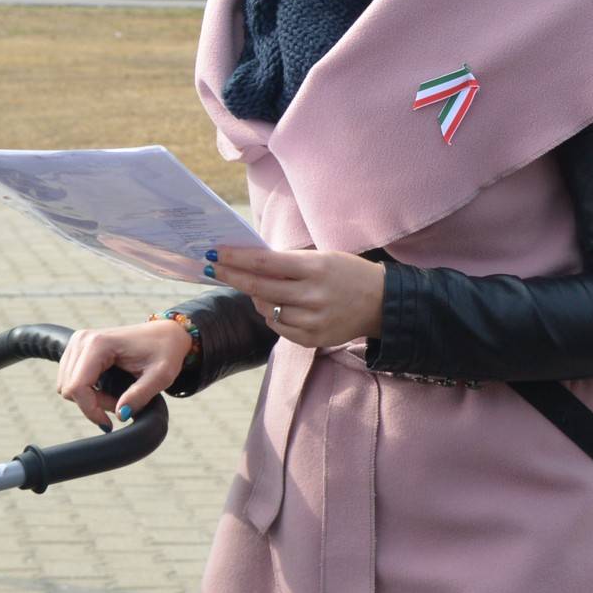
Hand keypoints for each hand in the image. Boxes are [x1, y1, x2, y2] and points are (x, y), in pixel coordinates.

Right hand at [56, 319, 193, 429]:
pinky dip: (87, 391)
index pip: (77, 386)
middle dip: (93, 404)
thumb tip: (120, 414)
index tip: (110, 423)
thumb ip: (140, 396)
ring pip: (67, 385)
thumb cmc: (165, 351)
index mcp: (99, 343)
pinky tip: (108, 389)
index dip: (91, 410)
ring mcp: (77, 342)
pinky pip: (70, 379)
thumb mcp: (161, 376)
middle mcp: (82, 340)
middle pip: (69, 388)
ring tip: (118, 396)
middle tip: (121, 404)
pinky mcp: (77, 348)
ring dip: (90, 399)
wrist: (166, 334)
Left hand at [208, 247, 385, 348]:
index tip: (216, 253)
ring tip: (255, 288)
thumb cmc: (347, 273)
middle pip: (259, 288)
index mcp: (315, 268)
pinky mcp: (313, 340)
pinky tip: (275, 305)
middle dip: (232, 276)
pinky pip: (279, 327)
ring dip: (255, 298)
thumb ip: (288, 262)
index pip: (265, 263)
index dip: (237, 258)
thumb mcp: (322, 258)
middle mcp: (313, 296)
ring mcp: (313, 321)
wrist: (381, 303)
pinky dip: (271, 315)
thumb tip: (248, 262)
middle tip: (212, 268)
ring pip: (266, 310)